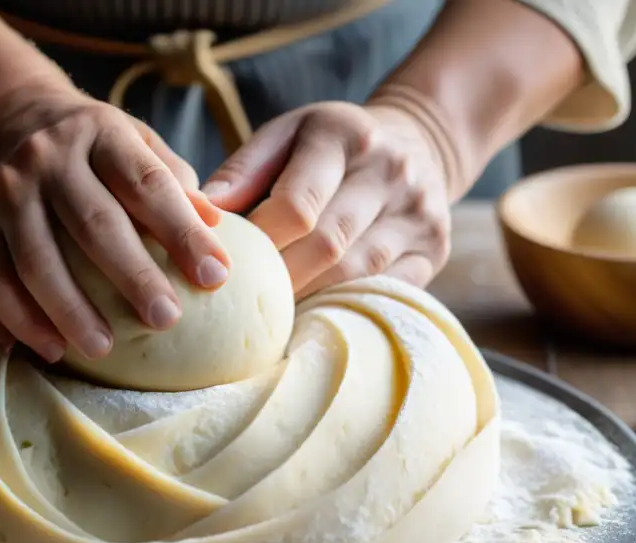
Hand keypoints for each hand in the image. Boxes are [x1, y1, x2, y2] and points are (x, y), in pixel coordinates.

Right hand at [0, 80, 229, 362]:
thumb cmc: (85, 147)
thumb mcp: (131, 139)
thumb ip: (172, 181)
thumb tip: (217, 229)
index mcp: (98, 134)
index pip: (146, 184)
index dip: (182, 232)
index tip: (214, 276)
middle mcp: (44, 161)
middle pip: (92, 225)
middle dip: (131, 277)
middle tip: (165, 320)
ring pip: (32, 262)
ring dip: (68, 311)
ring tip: (102, 349)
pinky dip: (15, 322)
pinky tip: (47, 350)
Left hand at [202, 102, 450, 297]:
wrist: (416, 142)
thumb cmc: (328, 147)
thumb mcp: (286, 136)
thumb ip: (243, 170)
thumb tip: (202, 211)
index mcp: (346, 135)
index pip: (296, 205)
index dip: (259, 244)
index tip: (230, 266)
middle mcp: (392, 170)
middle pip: (326, 245)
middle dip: (279, 279)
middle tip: (245, 302)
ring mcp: (420, 212)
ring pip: (356, 274)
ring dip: (309, 299)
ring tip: (273, 314)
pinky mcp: (434, 249)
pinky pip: (385, 291)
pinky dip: (346, 307)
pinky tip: (315, 314)